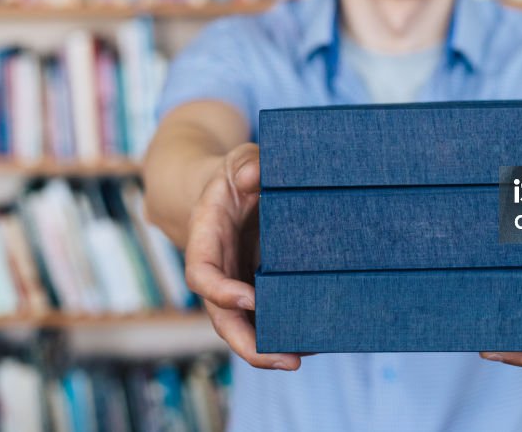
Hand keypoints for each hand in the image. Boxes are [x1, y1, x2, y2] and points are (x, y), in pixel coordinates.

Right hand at [184, 142, 301, 369]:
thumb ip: (246, 164)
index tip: (251, 300)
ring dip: (271, 350)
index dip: (221, 292)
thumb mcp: (240, 160)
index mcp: (206, 240)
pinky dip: (287, 334)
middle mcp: (219, 272)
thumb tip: (255, 175)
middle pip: (223, 319)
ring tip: (307, 358)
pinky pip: (267, 319)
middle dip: (250, 345)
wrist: (231, 189)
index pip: (202, 274)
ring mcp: (237, 285)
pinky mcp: (258, 291)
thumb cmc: (236, 175)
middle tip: (288, 360)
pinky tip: (318, 343)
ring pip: (245, 328)